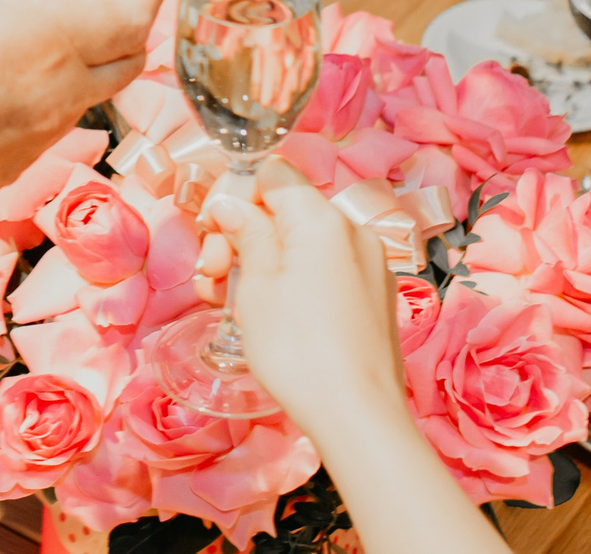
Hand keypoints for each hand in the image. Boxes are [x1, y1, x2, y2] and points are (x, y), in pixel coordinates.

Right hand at [0, 0, 162, 234]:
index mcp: (48, 43)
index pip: (133, 16)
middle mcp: (56, 96)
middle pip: (127, 60)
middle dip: (128, 20)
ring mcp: (34, 139)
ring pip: (88, 93)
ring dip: (82, 54)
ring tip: (35, 19)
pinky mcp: (4, 168)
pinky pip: (48, 123)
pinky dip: (46, 89)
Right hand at [200, 160, 407, 447]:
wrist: (358, 416)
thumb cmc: (298, 350)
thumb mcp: (256, 286)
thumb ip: (245, 233)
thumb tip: (233, 205)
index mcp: (324, 220)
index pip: (273, 174)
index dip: (237, 197)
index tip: (215, 234)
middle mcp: (354, 233)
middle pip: (287, 211)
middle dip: (244, 235)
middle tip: (215, 275)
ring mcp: (370, 267)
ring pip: (304, 245)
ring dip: (263, 263)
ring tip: (232, 304)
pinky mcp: (375, 298)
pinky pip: (326, 271)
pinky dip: (294, 282)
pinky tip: (271, 317)